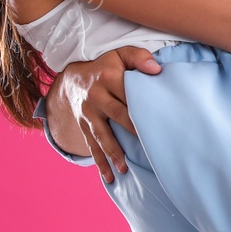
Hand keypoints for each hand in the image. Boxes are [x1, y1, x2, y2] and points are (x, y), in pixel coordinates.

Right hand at [49, 46, 161, 182]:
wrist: (72, 78)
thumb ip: (139, 57)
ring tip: (124, 169)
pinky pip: (91, 145)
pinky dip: (100, 162)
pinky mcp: (83, 126)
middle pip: (117, 115)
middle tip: (149, 147)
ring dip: (112, 153)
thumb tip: (156, 69)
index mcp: (108, 78)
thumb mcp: (120, 54)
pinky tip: (109, 176)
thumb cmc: (106, 67)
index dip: (142, 106)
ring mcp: (87, 113)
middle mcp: (96, 96)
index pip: (128, 93)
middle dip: (132, 132)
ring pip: (101, 135)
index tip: (157, 120)